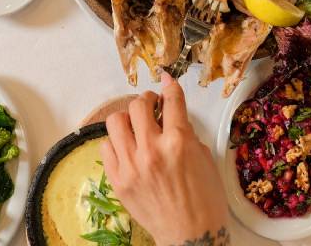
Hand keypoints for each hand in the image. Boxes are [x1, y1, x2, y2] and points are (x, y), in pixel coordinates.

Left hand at [101, 74, 229, 244]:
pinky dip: (116, 142)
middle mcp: (151, 150)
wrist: (190, 237)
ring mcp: (131, 165)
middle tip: (152, 106)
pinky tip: (127, 147)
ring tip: (135, 125)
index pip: (171, 100)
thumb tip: (172, 117)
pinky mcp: (118, 180)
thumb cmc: (204, 201)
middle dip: (147, 100)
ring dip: (127, 117)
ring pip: (115, 121)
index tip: (166, 79)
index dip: (169, 85)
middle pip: (138, 105)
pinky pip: (105, 147)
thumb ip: (187, 134)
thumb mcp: (204, 160)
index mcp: (179, 143)